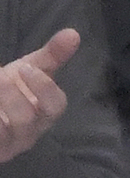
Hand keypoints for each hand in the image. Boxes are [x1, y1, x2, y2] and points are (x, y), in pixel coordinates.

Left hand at [0, 25, 74, 163]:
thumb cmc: (12, 92)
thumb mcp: (29, 70)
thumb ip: (52, 55)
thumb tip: (74, 33)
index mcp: (43, 113)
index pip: (55, 106)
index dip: (43, 87)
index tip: (26, 67)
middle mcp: (29, 132)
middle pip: (29, 119)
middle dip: (13, 96)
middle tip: (1, 78)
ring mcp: (8, 144)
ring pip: (6, 132)